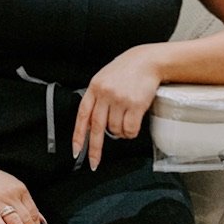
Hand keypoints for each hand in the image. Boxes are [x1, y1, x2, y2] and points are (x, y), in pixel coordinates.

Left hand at [72, 46, 164, 170]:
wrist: (148, 61)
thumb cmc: (127, 70)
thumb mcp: (105, 79)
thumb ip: (97, 99)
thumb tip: (90, 125)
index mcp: (95, 88)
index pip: (82, 115)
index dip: (78, 135)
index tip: (76, 151)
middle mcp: (105, 94)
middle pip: (96, 127)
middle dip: (94, 148)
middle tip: (94, 162)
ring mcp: (120, 99)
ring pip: (115, 130)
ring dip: (120, 133)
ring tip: (125, 122)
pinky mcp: (135, 104)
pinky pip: (130, 129)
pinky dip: (130, 133)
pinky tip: (132, 125)